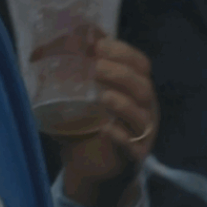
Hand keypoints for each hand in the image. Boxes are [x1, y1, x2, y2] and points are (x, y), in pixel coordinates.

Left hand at [58, 36, 158, 206]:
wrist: (91, 167)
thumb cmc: (87, 126)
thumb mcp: (79, 94)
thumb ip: (75, 70)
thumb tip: (61, 38)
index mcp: (135, 89)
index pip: (141, 64)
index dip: (124, 52)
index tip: (99, 45)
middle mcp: (145, 109)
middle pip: (144, 88)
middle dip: (122, 75)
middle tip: (97, 67)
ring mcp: (142, 134)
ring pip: (142, 117)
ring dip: (124, 104)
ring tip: (103, 96)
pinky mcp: (133, 157)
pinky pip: (134, 147)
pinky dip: (122, 137)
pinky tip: (106, 129)